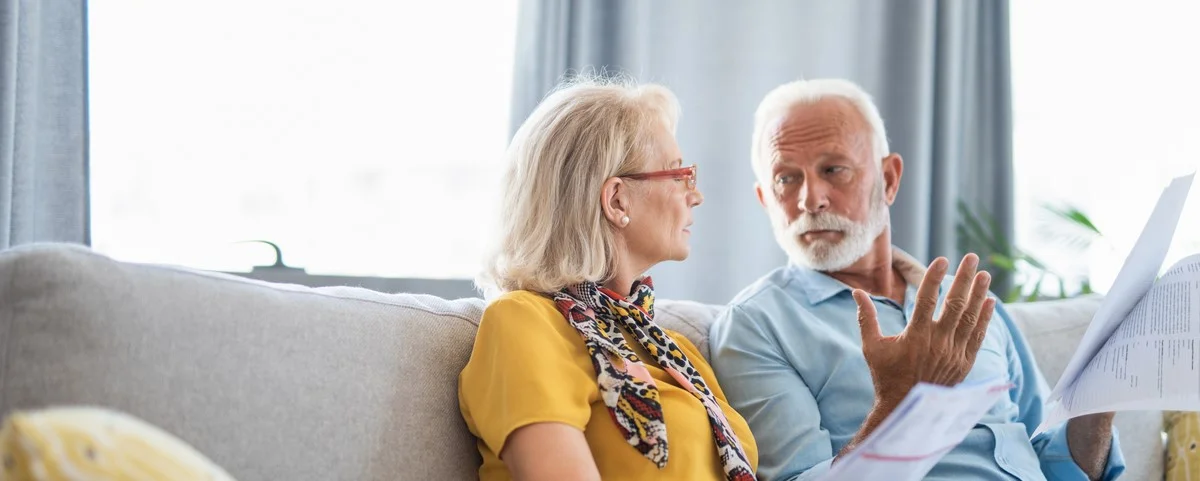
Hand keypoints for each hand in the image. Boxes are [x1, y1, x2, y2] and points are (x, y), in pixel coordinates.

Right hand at [854, 253, 996, 407]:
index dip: (935, 277)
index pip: (928, 299)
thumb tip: (856, 293)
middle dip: (965, 278)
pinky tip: (990, 302)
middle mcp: (939, 342)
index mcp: (916, 336)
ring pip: (970, 317)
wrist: (907, 408)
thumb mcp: (872, 347)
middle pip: (956, 303)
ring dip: (979, 293)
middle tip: (972, 257)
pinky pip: (978, 336)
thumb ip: (866, 318)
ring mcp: (954, 353)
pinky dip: (985, 318)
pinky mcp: (964, 362)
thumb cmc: (886, 376)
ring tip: (984, 275)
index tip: (942, 259)